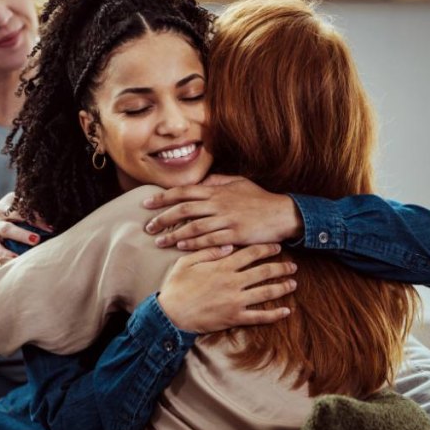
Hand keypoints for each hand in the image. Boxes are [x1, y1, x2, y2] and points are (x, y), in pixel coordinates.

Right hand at [0, 192, 47, 258]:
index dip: (39, 211)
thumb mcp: (10, 207)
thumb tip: (55, 214)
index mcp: (8, 203)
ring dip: (22, 235)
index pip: (24, 203)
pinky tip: (16, 258)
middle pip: (16, 213)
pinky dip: (6, 254)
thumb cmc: (2, 217)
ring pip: (7, 229)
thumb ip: (27, 209)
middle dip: (33, 220)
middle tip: (49, 228)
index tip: (53, 220)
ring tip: (36, 240)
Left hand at [142, 175, 303, 249]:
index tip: (146, 204)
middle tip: (148, 227)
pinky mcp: (235, 235)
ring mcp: (227, 220)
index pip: (183, 192)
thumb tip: (198, 182)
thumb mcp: (237, 182)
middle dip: (162, 218)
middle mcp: (218, 204)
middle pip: (183, 209)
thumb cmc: (259, 198)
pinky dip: (193, 244)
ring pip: (193, 227)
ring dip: (174, 235)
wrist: (283, 213)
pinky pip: (209, 240)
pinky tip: (181, 247)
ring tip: (159, 241)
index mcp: (216, 191)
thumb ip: (216, 181)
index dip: (162, 197)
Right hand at [157, 243, 296, 333]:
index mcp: (222, 266)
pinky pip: (259, 316)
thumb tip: (228, 245)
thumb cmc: (176, 286)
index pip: (250, 253)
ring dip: (282, 287)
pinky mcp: (235, 317)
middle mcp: (233, 282)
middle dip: (281, 267)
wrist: (171, 314)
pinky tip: (286, 311)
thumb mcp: (186, 262)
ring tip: (293, 283)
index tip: (277, 246)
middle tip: (292, 265)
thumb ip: (208, 251)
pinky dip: (275, 314)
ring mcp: (236, 301)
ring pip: (266, 292)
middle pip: (264, 271)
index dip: (266, 248)